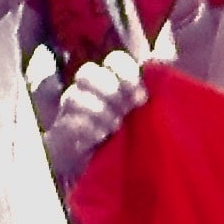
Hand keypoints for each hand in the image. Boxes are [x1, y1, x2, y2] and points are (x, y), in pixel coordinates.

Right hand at [45, 51, 145, 183]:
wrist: (103, 168)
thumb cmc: (131, 134)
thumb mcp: (146, 111)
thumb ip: (152, 85)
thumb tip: (162, 56)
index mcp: (112, 79)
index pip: (115, 60)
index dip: (126, 73)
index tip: (142, 98)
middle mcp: (88, 89)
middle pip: (87, 72)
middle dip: (109, 89)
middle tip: (127, 110)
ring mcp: (71, 108)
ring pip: (74, 96)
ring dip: (99, 111)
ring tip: (116, 126)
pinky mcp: (61, 131)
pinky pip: (68, 122)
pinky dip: (86, 128)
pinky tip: (101, 135)